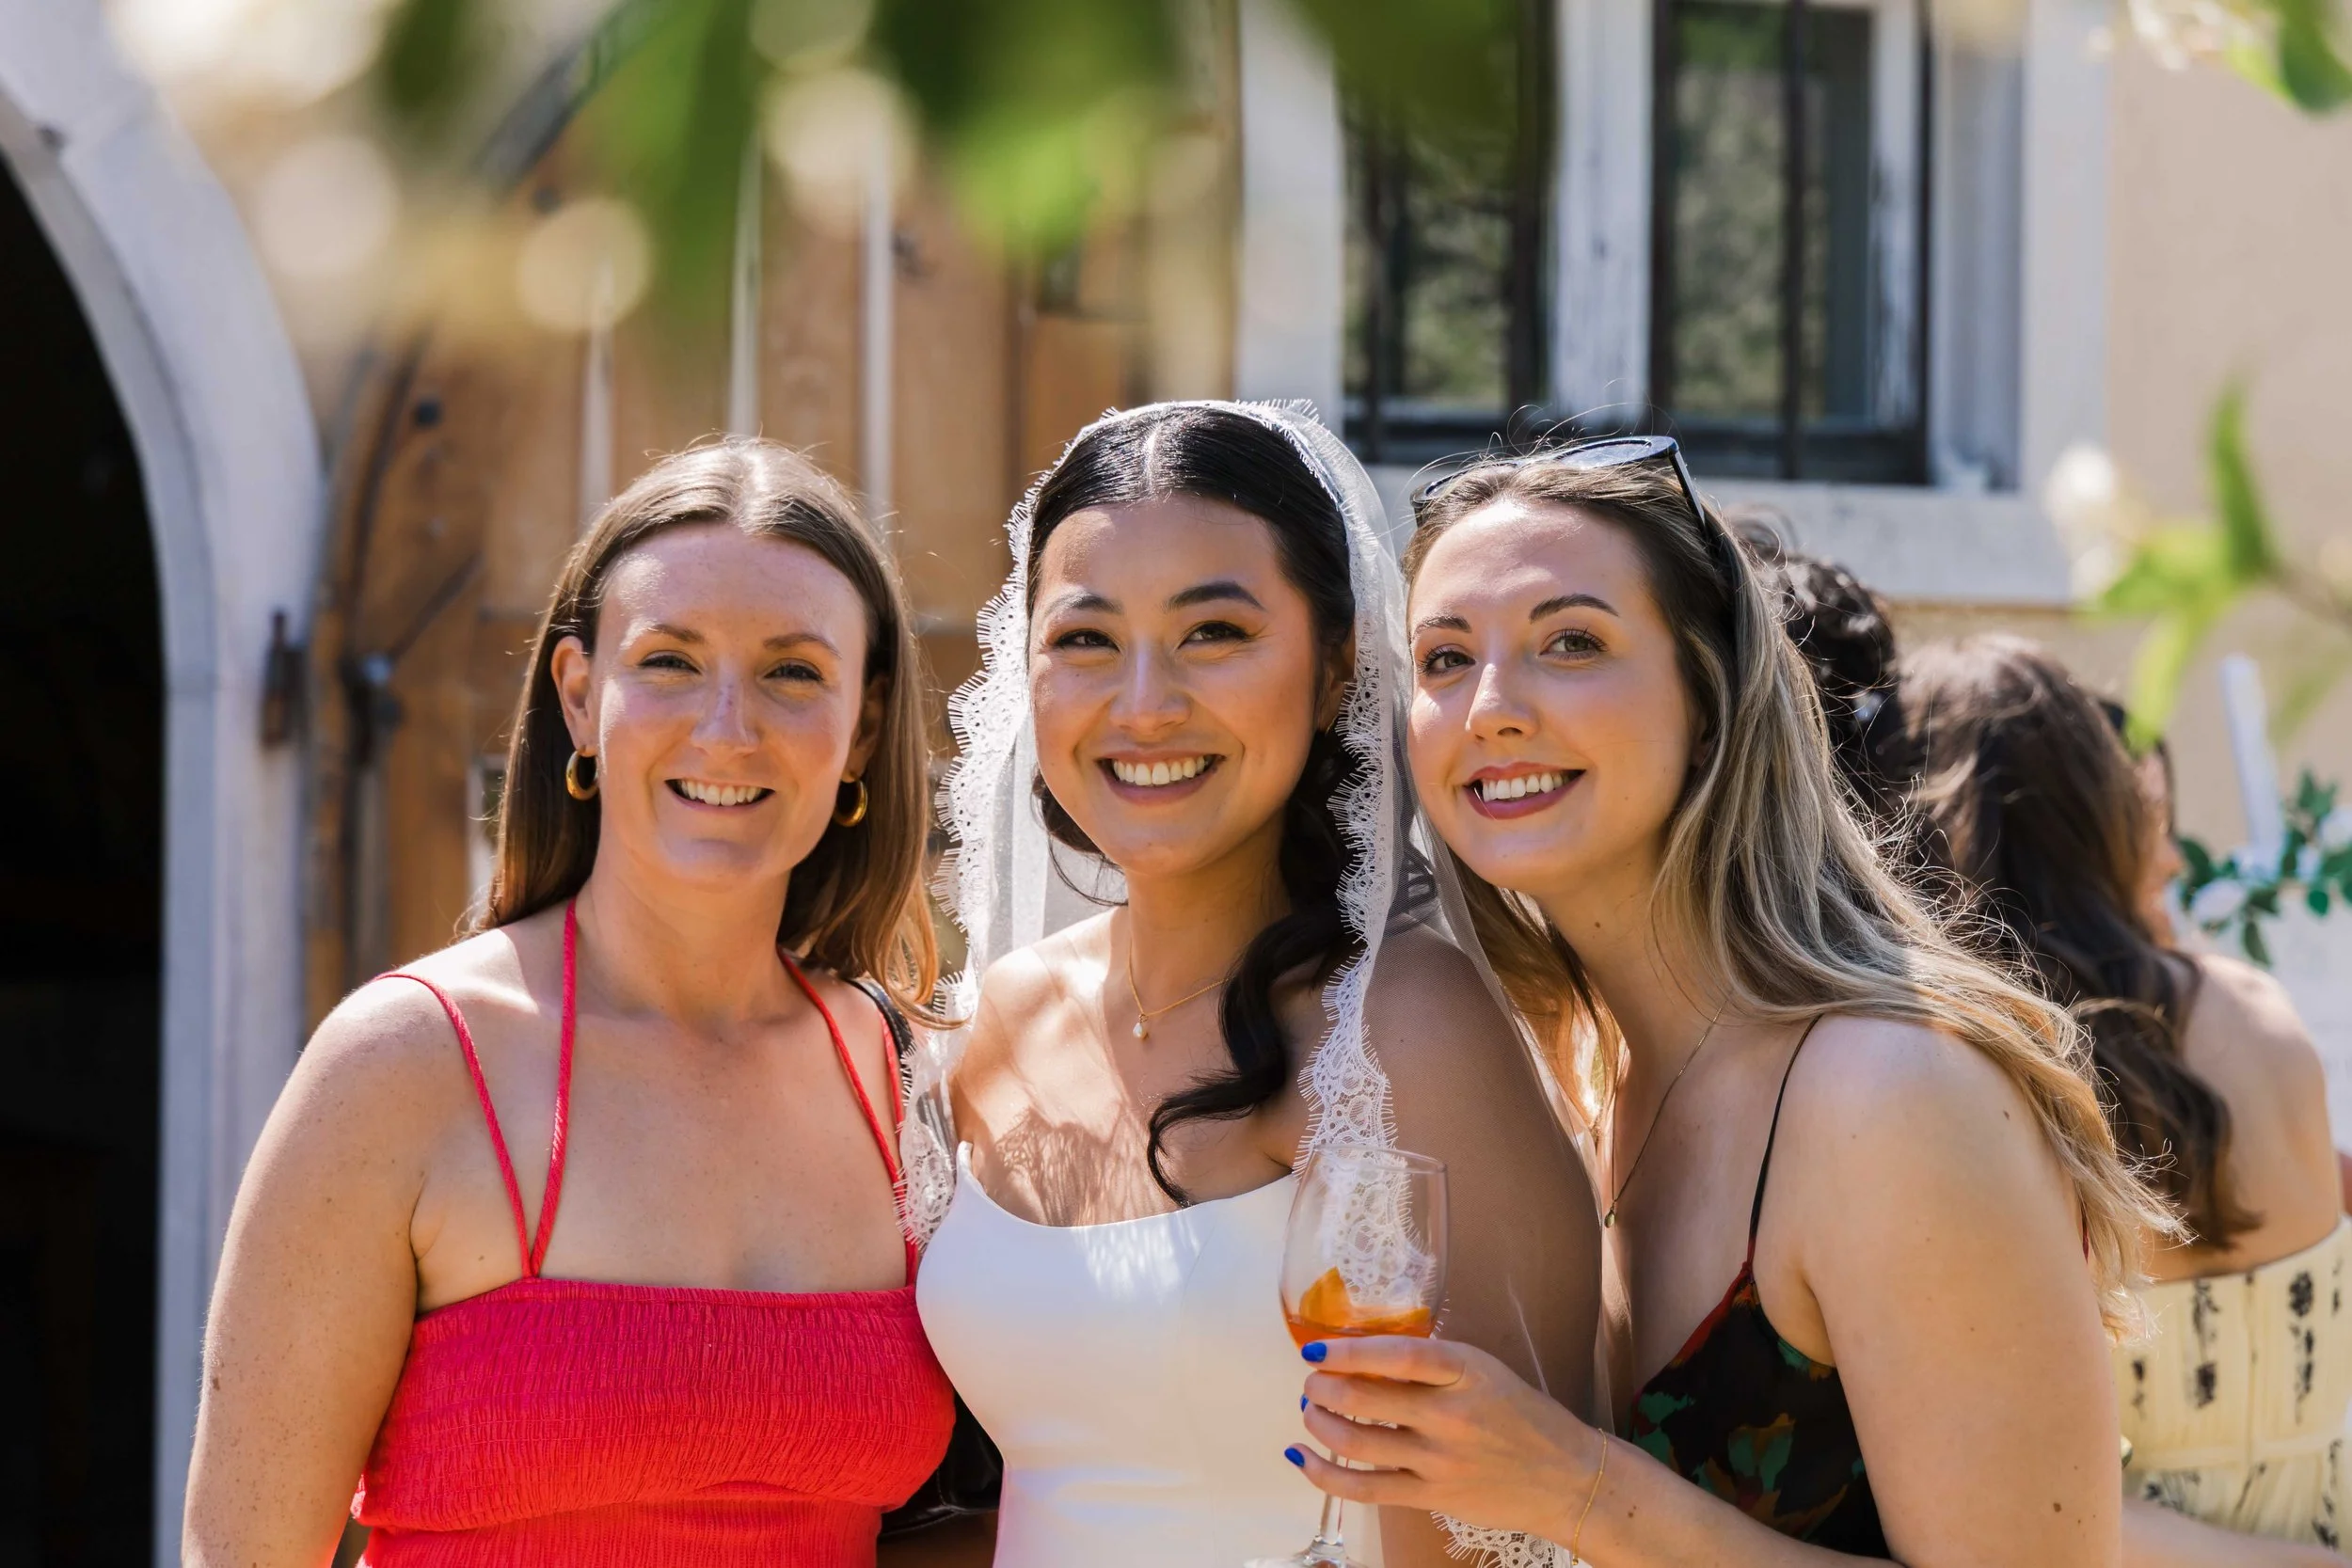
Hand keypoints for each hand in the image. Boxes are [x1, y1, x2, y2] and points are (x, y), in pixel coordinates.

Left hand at [1287, 1335, 1600, 1543]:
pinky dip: (1324, 1473)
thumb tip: (1362, 1355)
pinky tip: (1301, 1456)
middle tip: (1311, 1381)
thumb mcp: (1482, 1370)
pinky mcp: (1431, 1495)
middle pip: (1365, 1399)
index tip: (1316, 1349)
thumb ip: (1430, 1364)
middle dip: (1322, 1387)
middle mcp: (1451, 1415)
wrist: (1565, 1477)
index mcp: (1466, 1371)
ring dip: (1318, 1423)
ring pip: (1356, 1443)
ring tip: (1310, 1411)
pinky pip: (1365, 1488)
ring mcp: (1439, 1460)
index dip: (1349, 1351)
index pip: (1398, 1356)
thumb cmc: (1520, 1415)